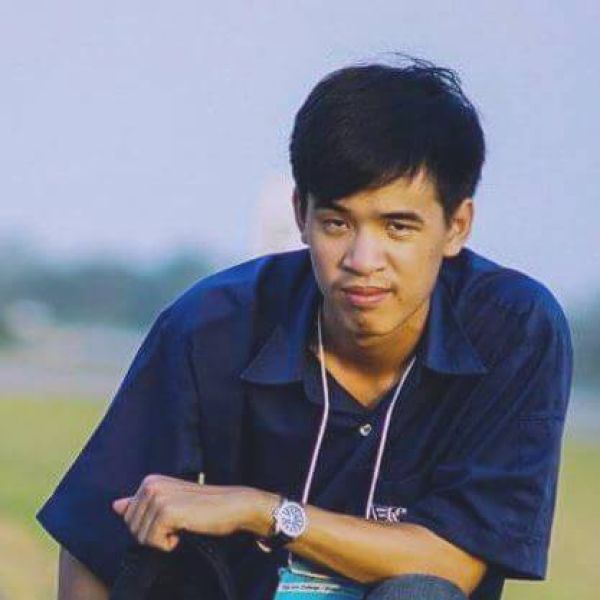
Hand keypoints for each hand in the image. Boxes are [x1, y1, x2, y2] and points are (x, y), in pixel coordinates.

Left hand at [112, 474, 258, 551]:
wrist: (232, 504)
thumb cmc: (204, 506)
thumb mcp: (170, 502)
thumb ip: (142, 503)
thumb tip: (116, 505)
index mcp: (150, 481)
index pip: (129, 518)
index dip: (150, 527)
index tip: (173, 517)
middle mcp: (150, 485)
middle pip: (132, 528)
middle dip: (154, 534)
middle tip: (179, 523)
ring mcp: (158, 497)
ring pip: (141, 537)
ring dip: (163, 540)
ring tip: (183, 525)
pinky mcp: (166, 511)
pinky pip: (154, 542)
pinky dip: (169, 544)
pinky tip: (186, 529)